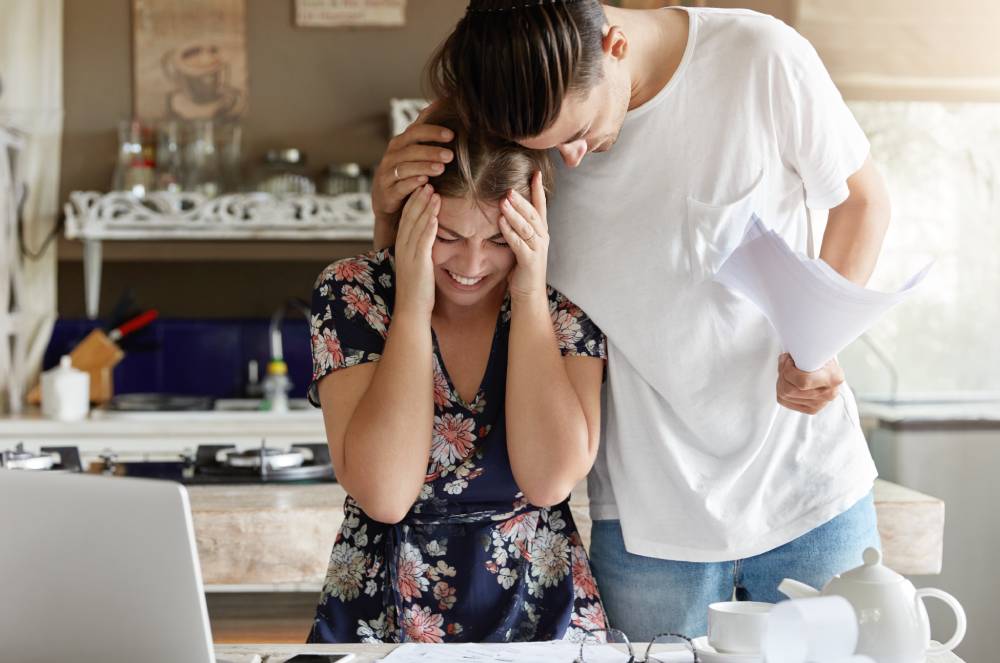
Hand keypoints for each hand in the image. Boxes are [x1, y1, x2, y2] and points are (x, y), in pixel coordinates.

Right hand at [372, 102, 452, 247]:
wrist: (387, 200)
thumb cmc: (406, 173)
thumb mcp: (413, 152)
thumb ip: (424, 132)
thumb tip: (438, 104)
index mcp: (399, 144)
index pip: (415, 132)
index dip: (432, 132)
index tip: (451, 134)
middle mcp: (391, 156)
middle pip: (411, 150)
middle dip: (431, 151)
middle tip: (450, 155)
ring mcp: (387, 174)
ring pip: (405, 168)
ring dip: (424, 167)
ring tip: (441, 168)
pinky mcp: (387, 192)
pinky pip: (400, 186)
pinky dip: (412, 183)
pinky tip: (426, 183)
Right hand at [394, 185, 438, 318]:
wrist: (412, 310)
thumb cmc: (419, 290)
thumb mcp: (418, 265)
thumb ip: (422, 250)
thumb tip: (429, 240)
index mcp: (402, 247)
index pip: (406, 218)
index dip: (413, 201)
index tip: (422, 186)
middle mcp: (403, 248)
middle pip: (409, 216)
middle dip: (418, 198)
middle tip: (427, 181)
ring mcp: (409, 255)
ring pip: (415, 224)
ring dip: (424, 206)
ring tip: (432, 190)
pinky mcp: (418, 263)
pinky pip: (424, 240)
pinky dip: (429, 226)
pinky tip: (436, 214)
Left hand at [499, 171, 548, 303]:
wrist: (529, 294)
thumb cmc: (523, 268)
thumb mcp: (522, 244)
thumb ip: (518, 228)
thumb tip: (505, 209)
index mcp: (541, 232)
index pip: (540, 207)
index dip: (538, 190)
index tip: (535, 172)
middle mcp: (542, 238)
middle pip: (533, 214)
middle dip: (522, 200)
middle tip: (510, 188)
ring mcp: (538, 249)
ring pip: (526, 227)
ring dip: (515, 213)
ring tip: (503, 201)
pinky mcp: (530, 261)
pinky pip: (519, 243)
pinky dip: (510, 232)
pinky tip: (501, 223)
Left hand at [776, 353, 843, 414]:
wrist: (830, 371)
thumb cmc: (822, 359)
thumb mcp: (818, 351)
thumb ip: (806, 353)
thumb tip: (788, 354)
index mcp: (834, 378)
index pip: (803, 381)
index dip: (789, 370)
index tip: (789, 359)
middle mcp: (829, 394)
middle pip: (790, 389)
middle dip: (783, 373)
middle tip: (785, 362)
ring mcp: (819, 404)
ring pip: (784, 394)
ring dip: (780, 380)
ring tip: (786, 370)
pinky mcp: (810, 409)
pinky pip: (784, 400)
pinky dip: (780, 388)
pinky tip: (787, 380)